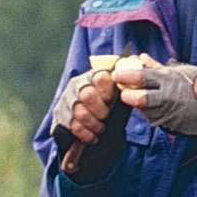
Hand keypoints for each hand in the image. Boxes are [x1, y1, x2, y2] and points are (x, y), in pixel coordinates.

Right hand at [50, 53, 156, 179]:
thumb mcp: (116, 94)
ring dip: (94, 124)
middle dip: (100, 111)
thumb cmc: (106, 107)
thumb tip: (136, 60)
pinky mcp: (60, 116)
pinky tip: (93, 137)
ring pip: (80, 113)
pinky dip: (86, 134)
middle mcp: (77, 85)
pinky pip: (73, 126)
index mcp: (93, 76)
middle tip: (106, 117)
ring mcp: (66, 101)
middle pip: (87, 95)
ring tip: (101, 129)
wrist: (86, 128)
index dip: (108, 91)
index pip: (101, 77)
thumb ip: (124, 83)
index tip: (111, 101)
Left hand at [114, 60, 196, 136]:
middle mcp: (167, 97)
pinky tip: (155, 107)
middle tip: (124, 92)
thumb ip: (159, 66)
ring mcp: (168, 113)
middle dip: (127, 95)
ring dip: (139, 105)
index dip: (125, 75)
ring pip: (145, 111)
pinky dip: (152, 113)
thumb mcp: (183, 71)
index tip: (116, 74)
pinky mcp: (171, 125)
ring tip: (141, 98)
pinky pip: (155, 119)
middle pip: (137, 98)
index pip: (140, 76)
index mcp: (169, 79)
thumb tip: (141, 57)